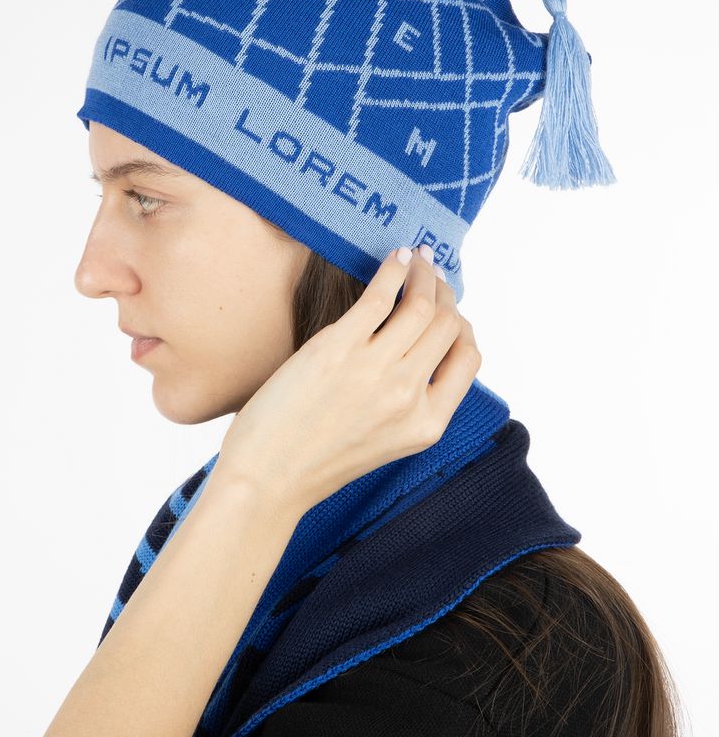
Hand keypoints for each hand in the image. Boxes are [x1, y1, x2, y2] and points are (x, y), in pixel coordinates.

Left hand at [212, 246, 481, 514]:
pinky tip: (396, 258)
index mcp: (427, 424)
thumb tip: (421, 349)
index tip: (450, 310)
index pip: (468, 359)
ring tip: (418, 259)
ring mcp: (376, 370)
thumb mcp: (387, 442)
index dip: (464, 327)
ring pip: (421, 306)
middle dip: (445, 293)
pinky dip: (394, 271)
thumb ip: (411, 402)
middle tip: (433, 274)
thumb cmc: (318, 461)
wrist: (268, 478)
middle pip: (448, 326)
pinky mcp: (338, 348)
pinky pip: (380, 296)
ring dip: (424, 274)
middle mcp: (409, 395)